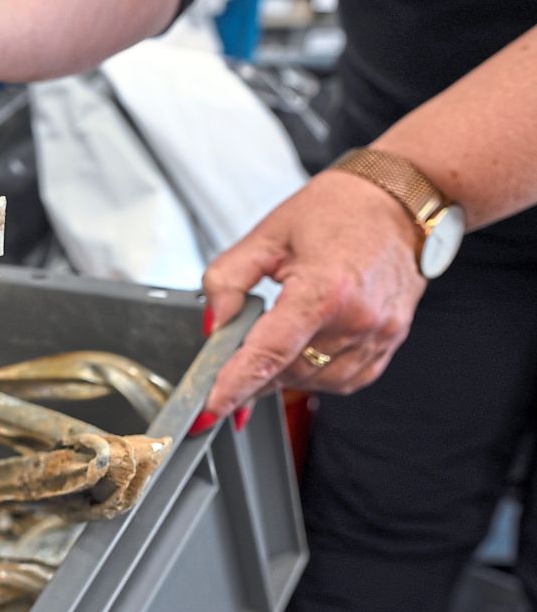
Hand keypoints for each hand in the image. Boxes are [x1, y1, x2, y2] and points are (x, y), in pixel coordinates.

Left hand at [199, 169, 428, 425]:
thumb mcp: (266, 235)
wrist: (400, 201)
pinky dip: (316, 373)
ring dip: (284, 373)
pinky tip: (306, 347)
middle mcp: (356, 318)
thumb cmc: (338, 210)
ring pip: (313, 382)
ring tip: (274, 339)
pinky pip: (344, 380)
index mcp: (323, 289)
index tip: (210, 411)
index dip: (234, 387)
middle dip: (253, 372)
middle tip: (234, 355)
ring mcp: (379, 334)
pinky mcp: (391, 342)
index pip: (268, 354)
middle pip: (287, 372)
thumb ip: (228, 279)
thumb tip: (214, 323)